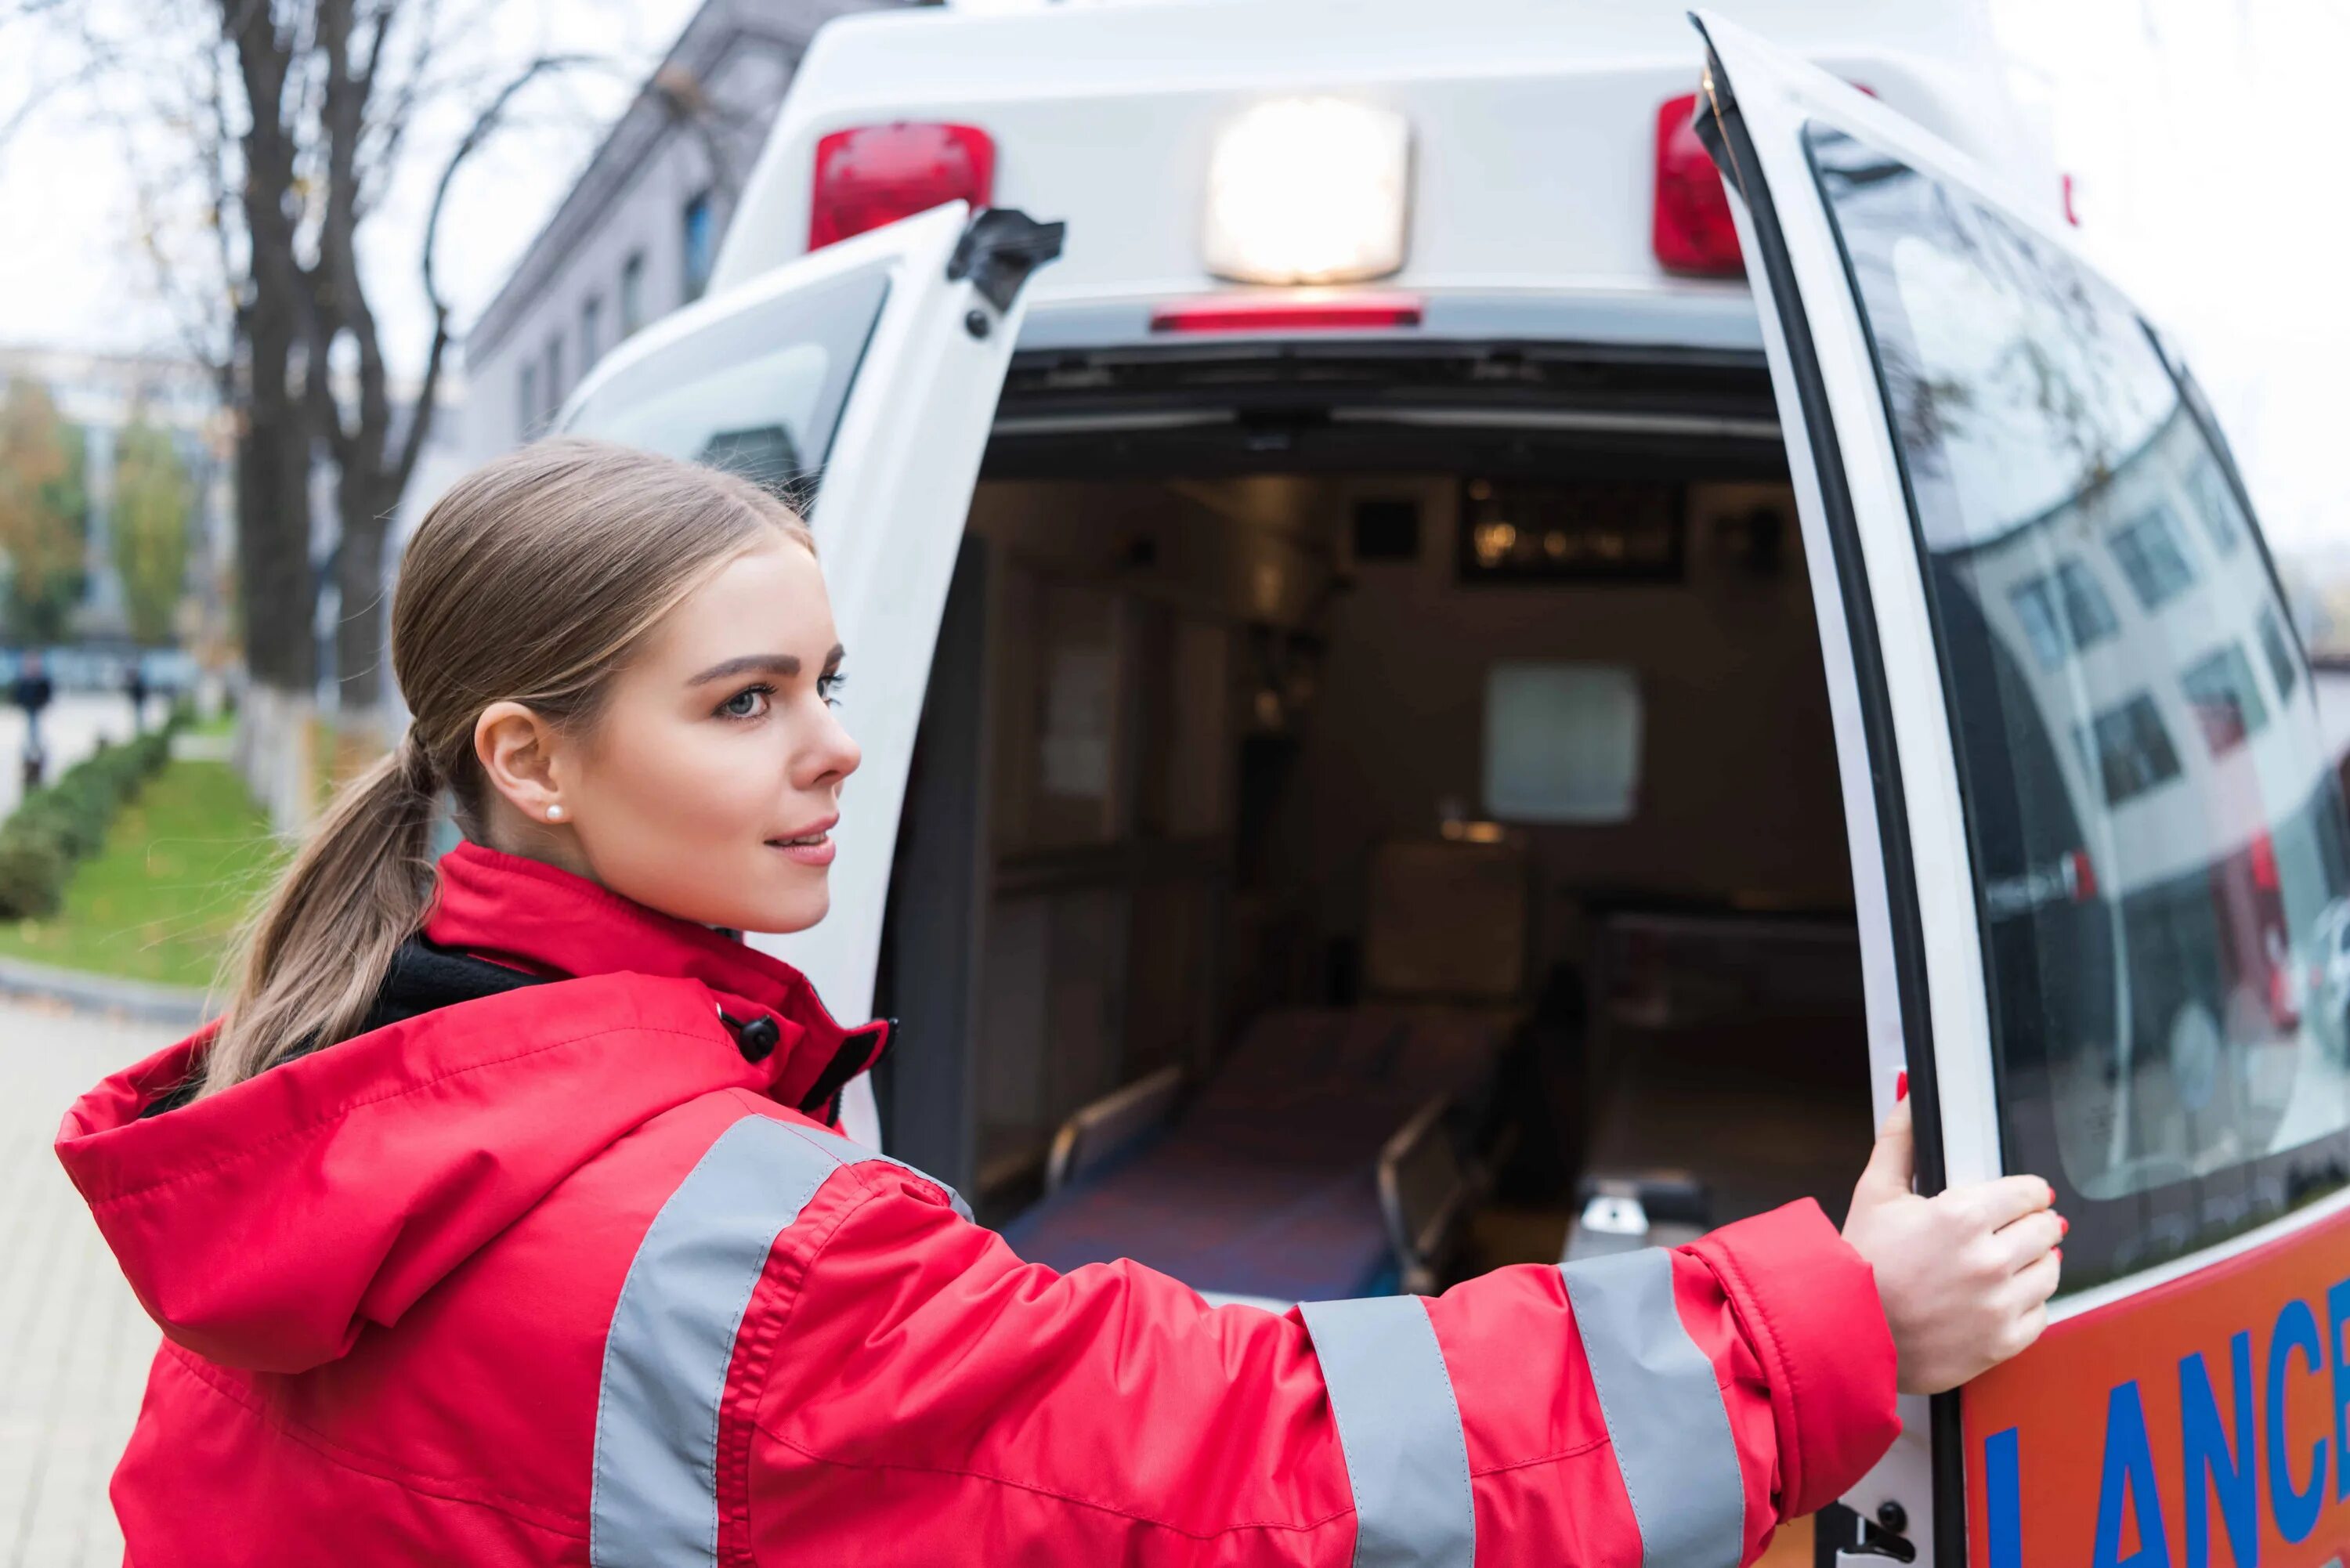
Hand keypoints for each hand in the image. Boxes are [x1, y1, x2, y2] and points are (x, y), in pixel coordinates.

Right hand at [1840, 1092, 2062, 1393]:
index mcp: (1962, 1217)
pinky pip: (2040, 1313)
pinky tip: (1994, 1298)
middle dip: (2028, 1225)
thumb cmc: (1858, 1264)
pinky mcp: (2004, 1341)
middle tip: (2005, 1231)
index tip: (2016, 1199)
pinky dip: (2024, 1305)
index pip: (2030, 1191)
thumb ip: (1900, 1139)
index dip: (2023, 1192)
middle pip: (2046, 1228)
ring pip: (2049, 1270)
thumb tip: (1911, 1094)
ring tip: (2002, 1264)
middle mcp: (1989, 1261)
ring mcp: (1999, 1305)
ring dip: (2032, 1263)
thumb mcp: (1874, 1192)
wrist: (1845, 1333)